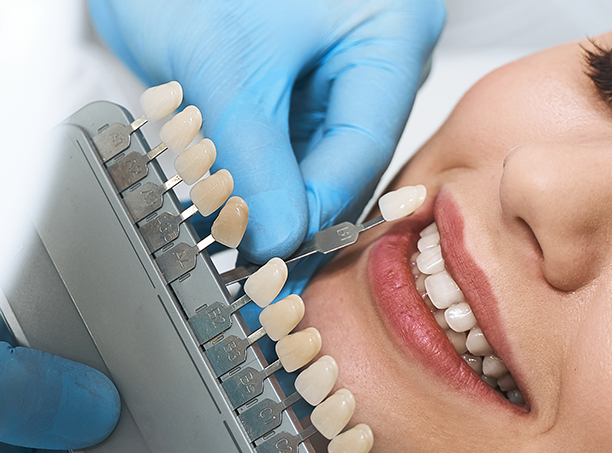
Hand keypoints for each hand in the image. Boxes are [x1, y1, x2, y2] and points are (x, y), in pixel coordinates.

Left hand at [90, 0, 445, 259]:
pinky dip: (249, 174)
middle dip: (292, 208)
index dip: (318, 207)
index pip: (366, 143)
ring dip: (267, 198)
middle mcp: (372, 47)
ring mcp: (331, 63)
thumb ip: (252, 156)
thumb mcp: (225, 66)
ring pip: (311, 157)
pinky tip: (222, 209)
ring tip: (229, 241)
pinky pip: (282, 142)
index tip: (276, 253)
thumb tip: (275, 235)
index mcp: (390, 29)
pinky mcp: (290, 78)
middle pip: (345, 156)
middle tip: (255, 264)